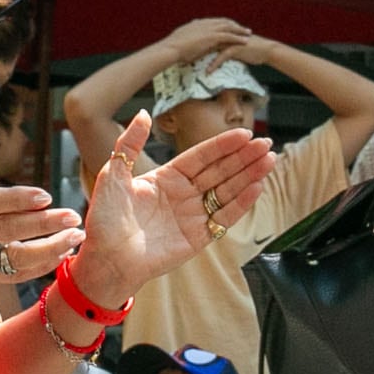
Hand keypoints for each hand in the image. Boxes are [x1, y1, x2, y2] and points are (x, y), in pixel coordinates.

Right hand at [0, 114, 82, 293]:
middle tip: (73, 216)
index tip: (45, 195)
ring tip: (75, 236)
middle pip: (7, 230)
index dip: (16, 201)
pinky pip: (13, 275)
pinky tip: (62, 253)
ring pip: (13, 258)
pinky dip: (39, 267)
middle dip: (42, 225)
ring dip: (48, 250)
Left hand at [72, 110, 274, 309]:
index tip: (244, 133)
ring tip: (269, 160)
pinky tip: (256, 187)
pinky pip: (224, 217)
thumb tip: (144, 114)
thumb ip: (128, 144)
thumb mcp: (113, 174)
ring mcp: (192, 216)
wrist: (104, 259)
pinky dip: (241, 203)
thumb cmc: (105, 219)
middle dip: (244, 157)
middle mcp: (183, 195)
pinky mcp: (198, 238)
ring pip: (227, 191)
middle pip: (220, 171)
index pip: (201, 156)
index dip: (223, 145)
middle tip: (266, 143)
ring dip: (249, 176)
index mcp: (166, 178)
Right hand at [159, 17, 254, 65]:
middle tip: (242, 28)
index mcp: (197, 23)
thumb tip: (190, 41)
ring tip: (248, 33)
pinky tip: (245, 41)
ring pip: (229, 27)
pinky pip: (229, 36)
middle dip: (234, 24)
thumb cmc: (173, 48)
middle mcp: (205, 23)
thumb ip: (189, 38)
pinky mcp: (212, 37)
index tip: (230, 25)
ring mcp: (209, 29)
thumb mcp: (182, 40)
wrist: (171, 48)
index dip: (223, 23)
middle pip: (224, 21)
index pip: (214, 21)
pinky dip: (238, 38)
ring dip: (239, 30)